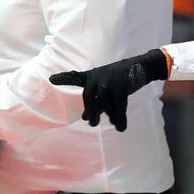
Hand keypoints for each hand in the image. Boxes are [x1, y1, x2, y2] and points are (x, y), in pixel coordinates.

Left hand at [49, 49, 168, 131]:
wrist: (142, 66)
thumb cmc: (120, 79)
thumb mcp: (105, 90)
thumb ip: (95, 103)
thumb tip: (84, 118)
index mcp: (92, 76)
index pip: (76, 77)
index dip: (64, 78)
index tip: (51, 79)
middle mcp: (98, 76)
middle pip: (89, 96)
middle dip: (91, 111)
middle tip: (92, 124)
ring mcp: (110, 78)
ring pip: (105, 101)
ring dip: (110, 115)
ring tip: (114, 125)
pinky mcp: (122, 83)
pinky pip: (119, 103)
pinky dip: (120, 116)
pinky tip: (121, 127)